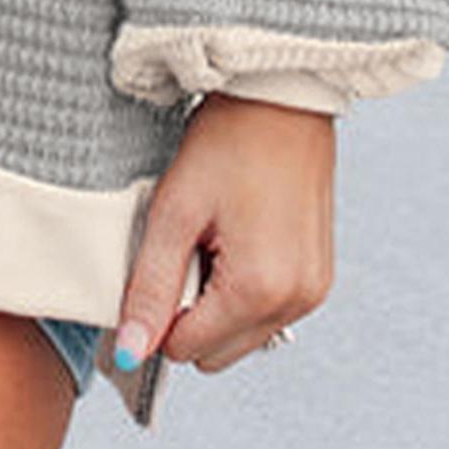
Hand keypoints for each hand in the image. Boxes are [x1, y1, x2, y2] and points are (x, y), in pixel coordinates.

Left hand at [114, 92, 335, 373]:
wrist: (281, 95)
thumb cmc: (228, 141)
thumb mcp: (174, 210)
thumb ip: (150, 288)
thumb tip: (129, 352)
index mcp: (260, 290)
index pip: (185, 350)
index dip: (158, 310)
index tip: (159, 259)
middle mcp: (297, 301)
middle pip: (216, 351)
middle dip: (190, 309)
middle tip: (188, 244)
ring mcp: (313, 292)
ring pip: (241, 334)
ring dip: (216, 299)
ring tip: (213, 235)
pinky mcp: (319, 277)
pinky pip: (267, 310)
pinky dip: (243, 287)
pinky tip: (237, 235)